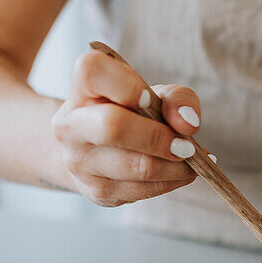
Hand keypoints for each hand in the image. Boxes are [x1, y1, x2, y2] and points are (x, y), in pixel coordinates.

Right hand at [51, 49, 200, 206]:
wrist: (96, 151)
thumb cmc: (129, 113)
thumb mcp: (154, 94)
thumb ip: (176, 98)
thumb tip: (188, 124)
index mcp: (80, 87)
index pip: (93, 71)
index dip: (128, 85)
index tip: (150, 98)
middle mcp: (69, 125)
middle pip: (113, 127)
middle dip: (160, 136)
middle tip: (187, 144)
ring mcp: (79, 162)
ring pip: (137, 166)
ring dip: (176, 166)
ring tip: (192, 157)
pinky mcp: (96, 190)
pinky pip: (144, 189)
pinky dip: (173, 180)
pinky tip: (182, 171)